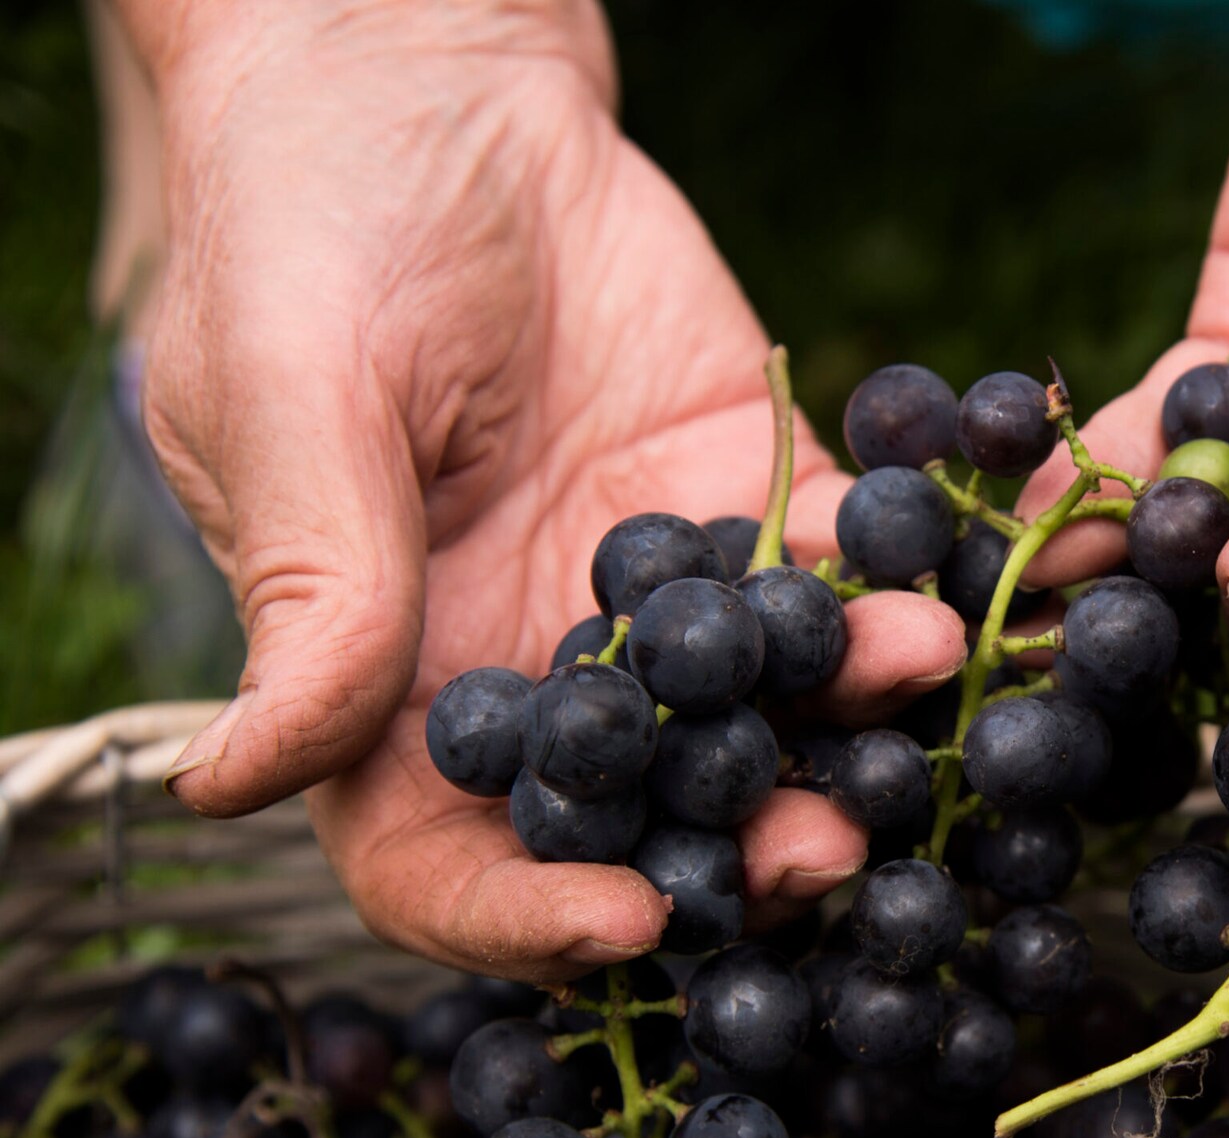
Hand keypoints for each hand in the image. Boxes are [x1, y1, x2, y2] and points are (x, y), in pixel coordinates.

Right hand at [129, 0, 965, 981]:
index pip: (444, 861)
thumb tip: (229, 785)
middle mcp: (534, 667)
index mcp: (387, 684)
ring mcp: (656, 599)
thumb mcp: (290, 401)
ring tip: (921, 680)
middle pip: (639, 818)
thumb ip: (311, 592)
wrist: (442, 85)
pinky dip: (902, 592)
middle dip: (737, 851)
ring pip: (761, 712)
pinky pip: (835, 577)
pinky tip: (962, 586)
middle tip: (826, 848)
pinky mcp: (752, 503)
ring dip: (845, 728)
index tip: (627, 923)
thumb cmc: (312, 230)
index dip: (524, 918)